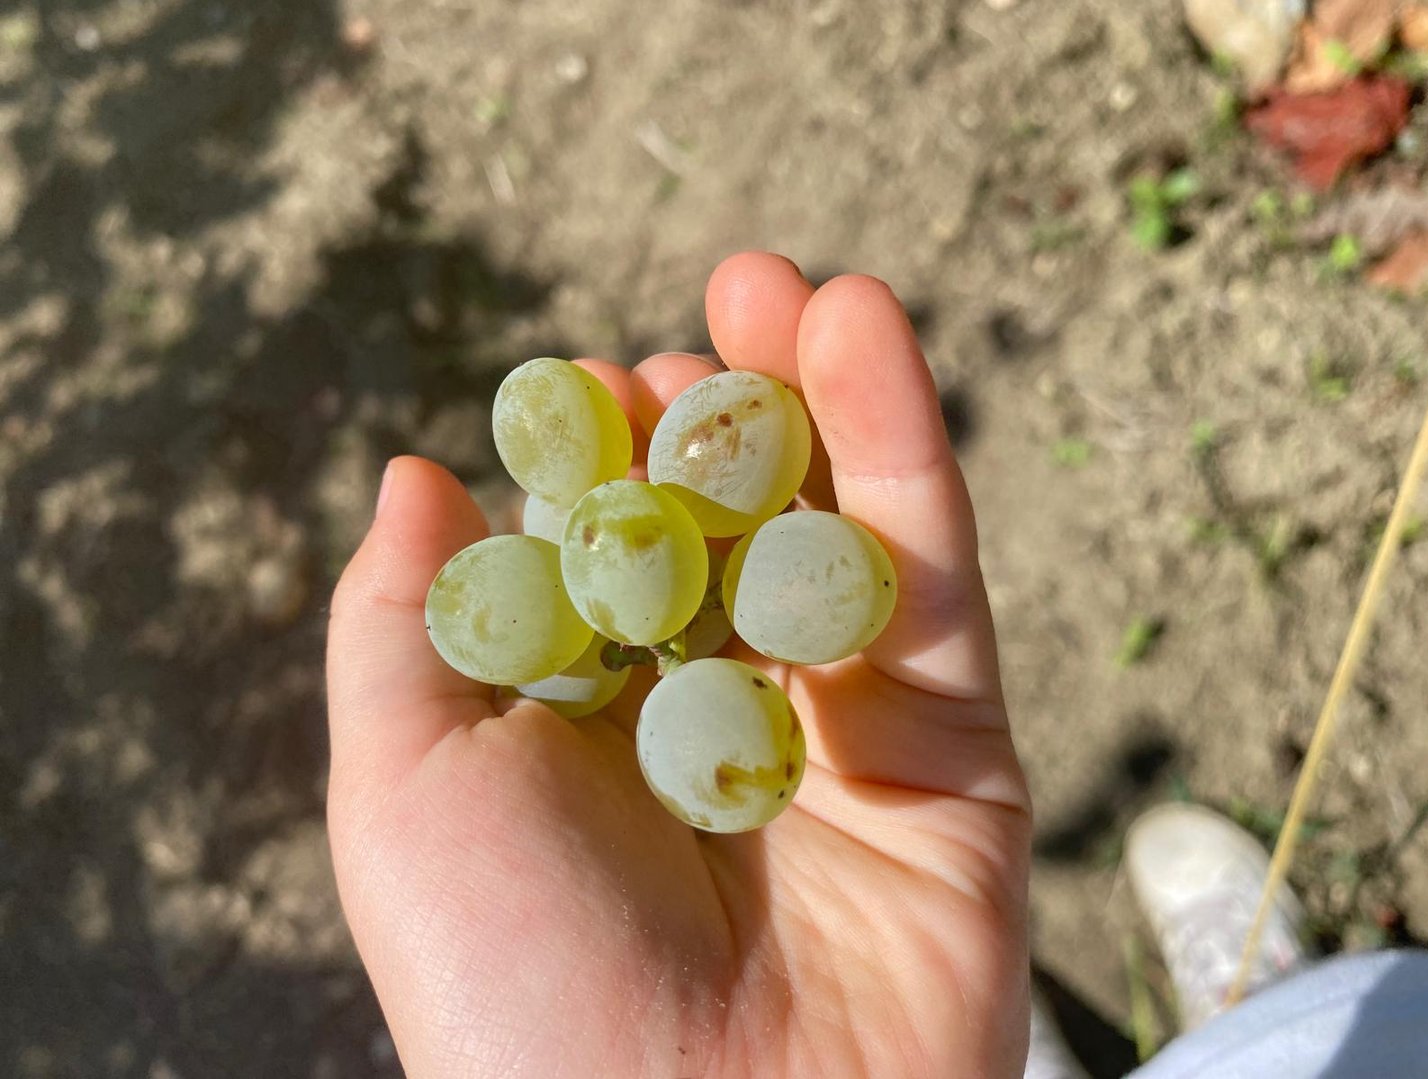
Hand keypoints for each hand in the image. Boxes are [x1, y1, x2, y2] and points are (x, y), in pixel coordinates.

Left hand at [327, 253, 1031, 1075]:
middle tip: (726, 292)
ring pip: (842, 530)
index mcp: (595, 719)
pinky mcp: (952, 752)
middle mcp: (720, 712)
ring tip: (793, 284)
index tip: (603, 381)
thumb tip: (415, 472)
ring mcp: (842, 726)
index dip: (614, 454)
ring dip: (825, 396)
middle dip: (732, 410)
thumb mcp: (406, 790)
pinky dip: (905, 451)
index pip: (618, 549)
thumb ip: (404, 626)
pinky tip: (864, 334)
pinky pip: (933, 583)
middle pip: (739, 527)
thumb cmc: (513, 983)